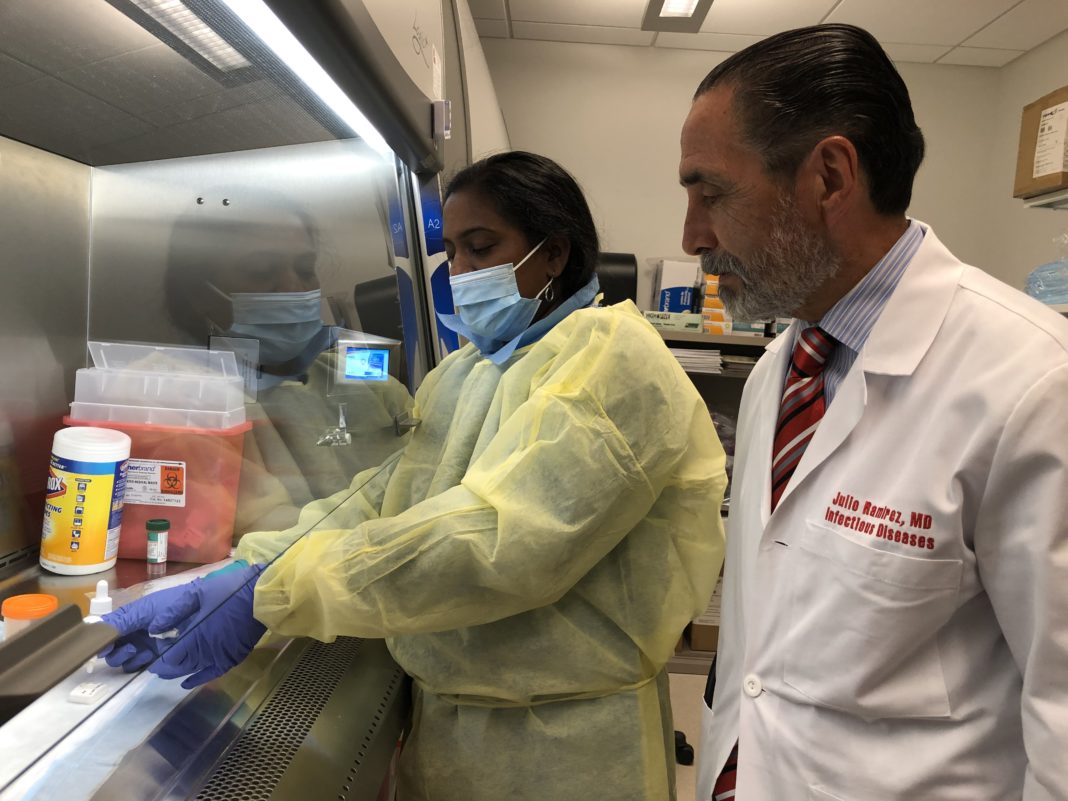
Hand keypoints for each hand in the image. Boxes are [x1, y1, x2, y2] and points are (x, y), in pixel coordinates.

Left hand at [102, 563, 266, 687]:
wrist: (262, 596)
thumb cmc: (229, 591)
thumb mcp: (197, 593)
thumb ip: (172, 612)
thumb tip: (153, 629)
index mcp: (194, 638)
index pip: (165, 660)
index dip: (154, 658)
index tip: (146, 653)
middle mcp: (204, 654)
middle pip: (175, 669)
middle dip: (162, 664)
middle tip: (153, 657)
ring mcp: (218, 659)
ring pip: (190, 672)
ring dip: (177, 669)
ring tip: (167, 664)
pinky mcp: (230, 660)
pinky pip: (208, 675)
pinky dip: (195, 679)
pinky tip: (186, 680)